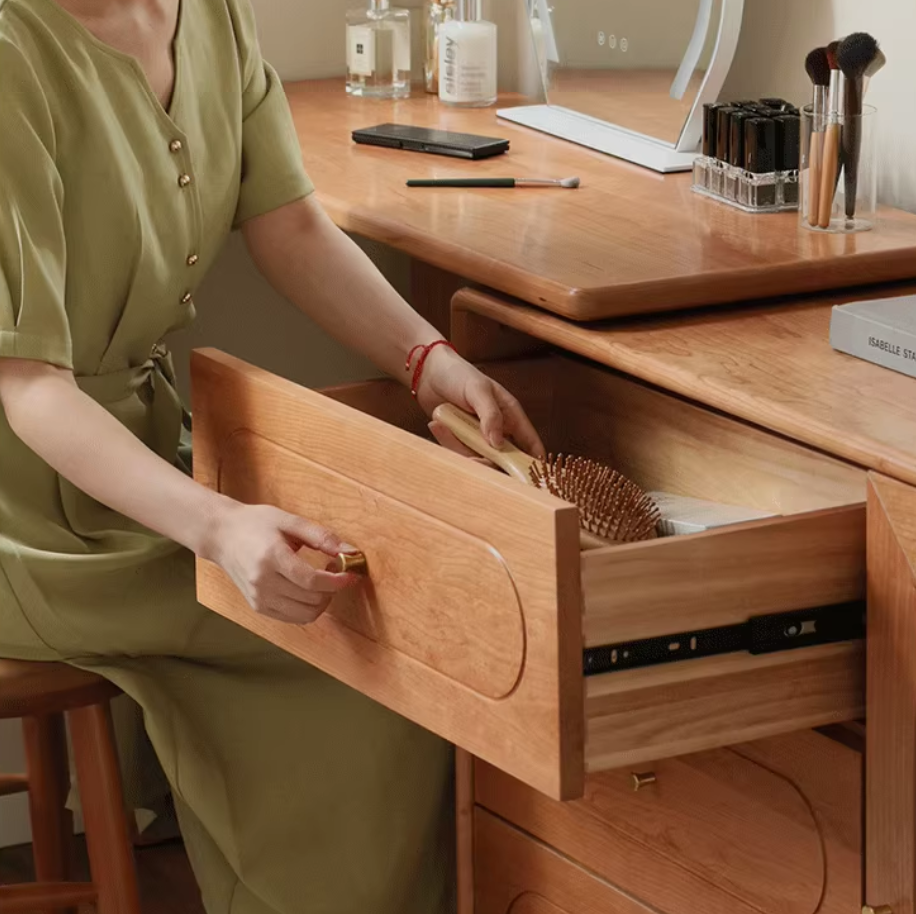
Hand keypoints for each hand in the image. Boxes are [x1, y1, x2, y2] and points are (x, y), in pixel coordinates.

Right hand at [210, 502, 361, 624]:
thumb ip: (321, 537)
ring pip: (305, 615)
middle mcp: (262, 582)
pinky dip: (307, 608)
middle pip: (311, 600)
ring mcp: (259, 598)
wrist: (222, 536)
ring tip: (321, 581)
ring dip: (322, 601)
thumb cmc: (255, 524)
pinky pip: (293, 618)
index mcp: (271, 558)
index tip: (349, 574)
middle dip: (331, 589)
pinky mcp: (258, 607)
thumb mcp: (290, 521)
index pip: (311, 581)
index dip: (336, 581)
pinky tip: (307, 589)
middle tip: (333, 570)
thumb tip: (349, 551)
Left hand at [416, 346, 545, 459]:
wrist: (427, 373)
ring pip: (478, 459)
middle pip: (502, 459)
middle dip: (488, 463)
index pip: (530, 443)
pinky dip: (447, 443)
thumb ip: (491, 416)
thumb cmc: (458, 374)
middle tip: (473, 459)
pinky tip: (437, 425)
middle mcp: (498, 430)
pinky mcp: (460, 441)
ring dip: (460, 449)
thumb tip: (498, 444)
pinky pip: (458, 453)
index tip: (530, 478)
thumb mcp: (478, 391)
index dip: (534, 462)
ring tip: (445, 427)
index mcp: (511, 416)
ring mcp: (478, 437)